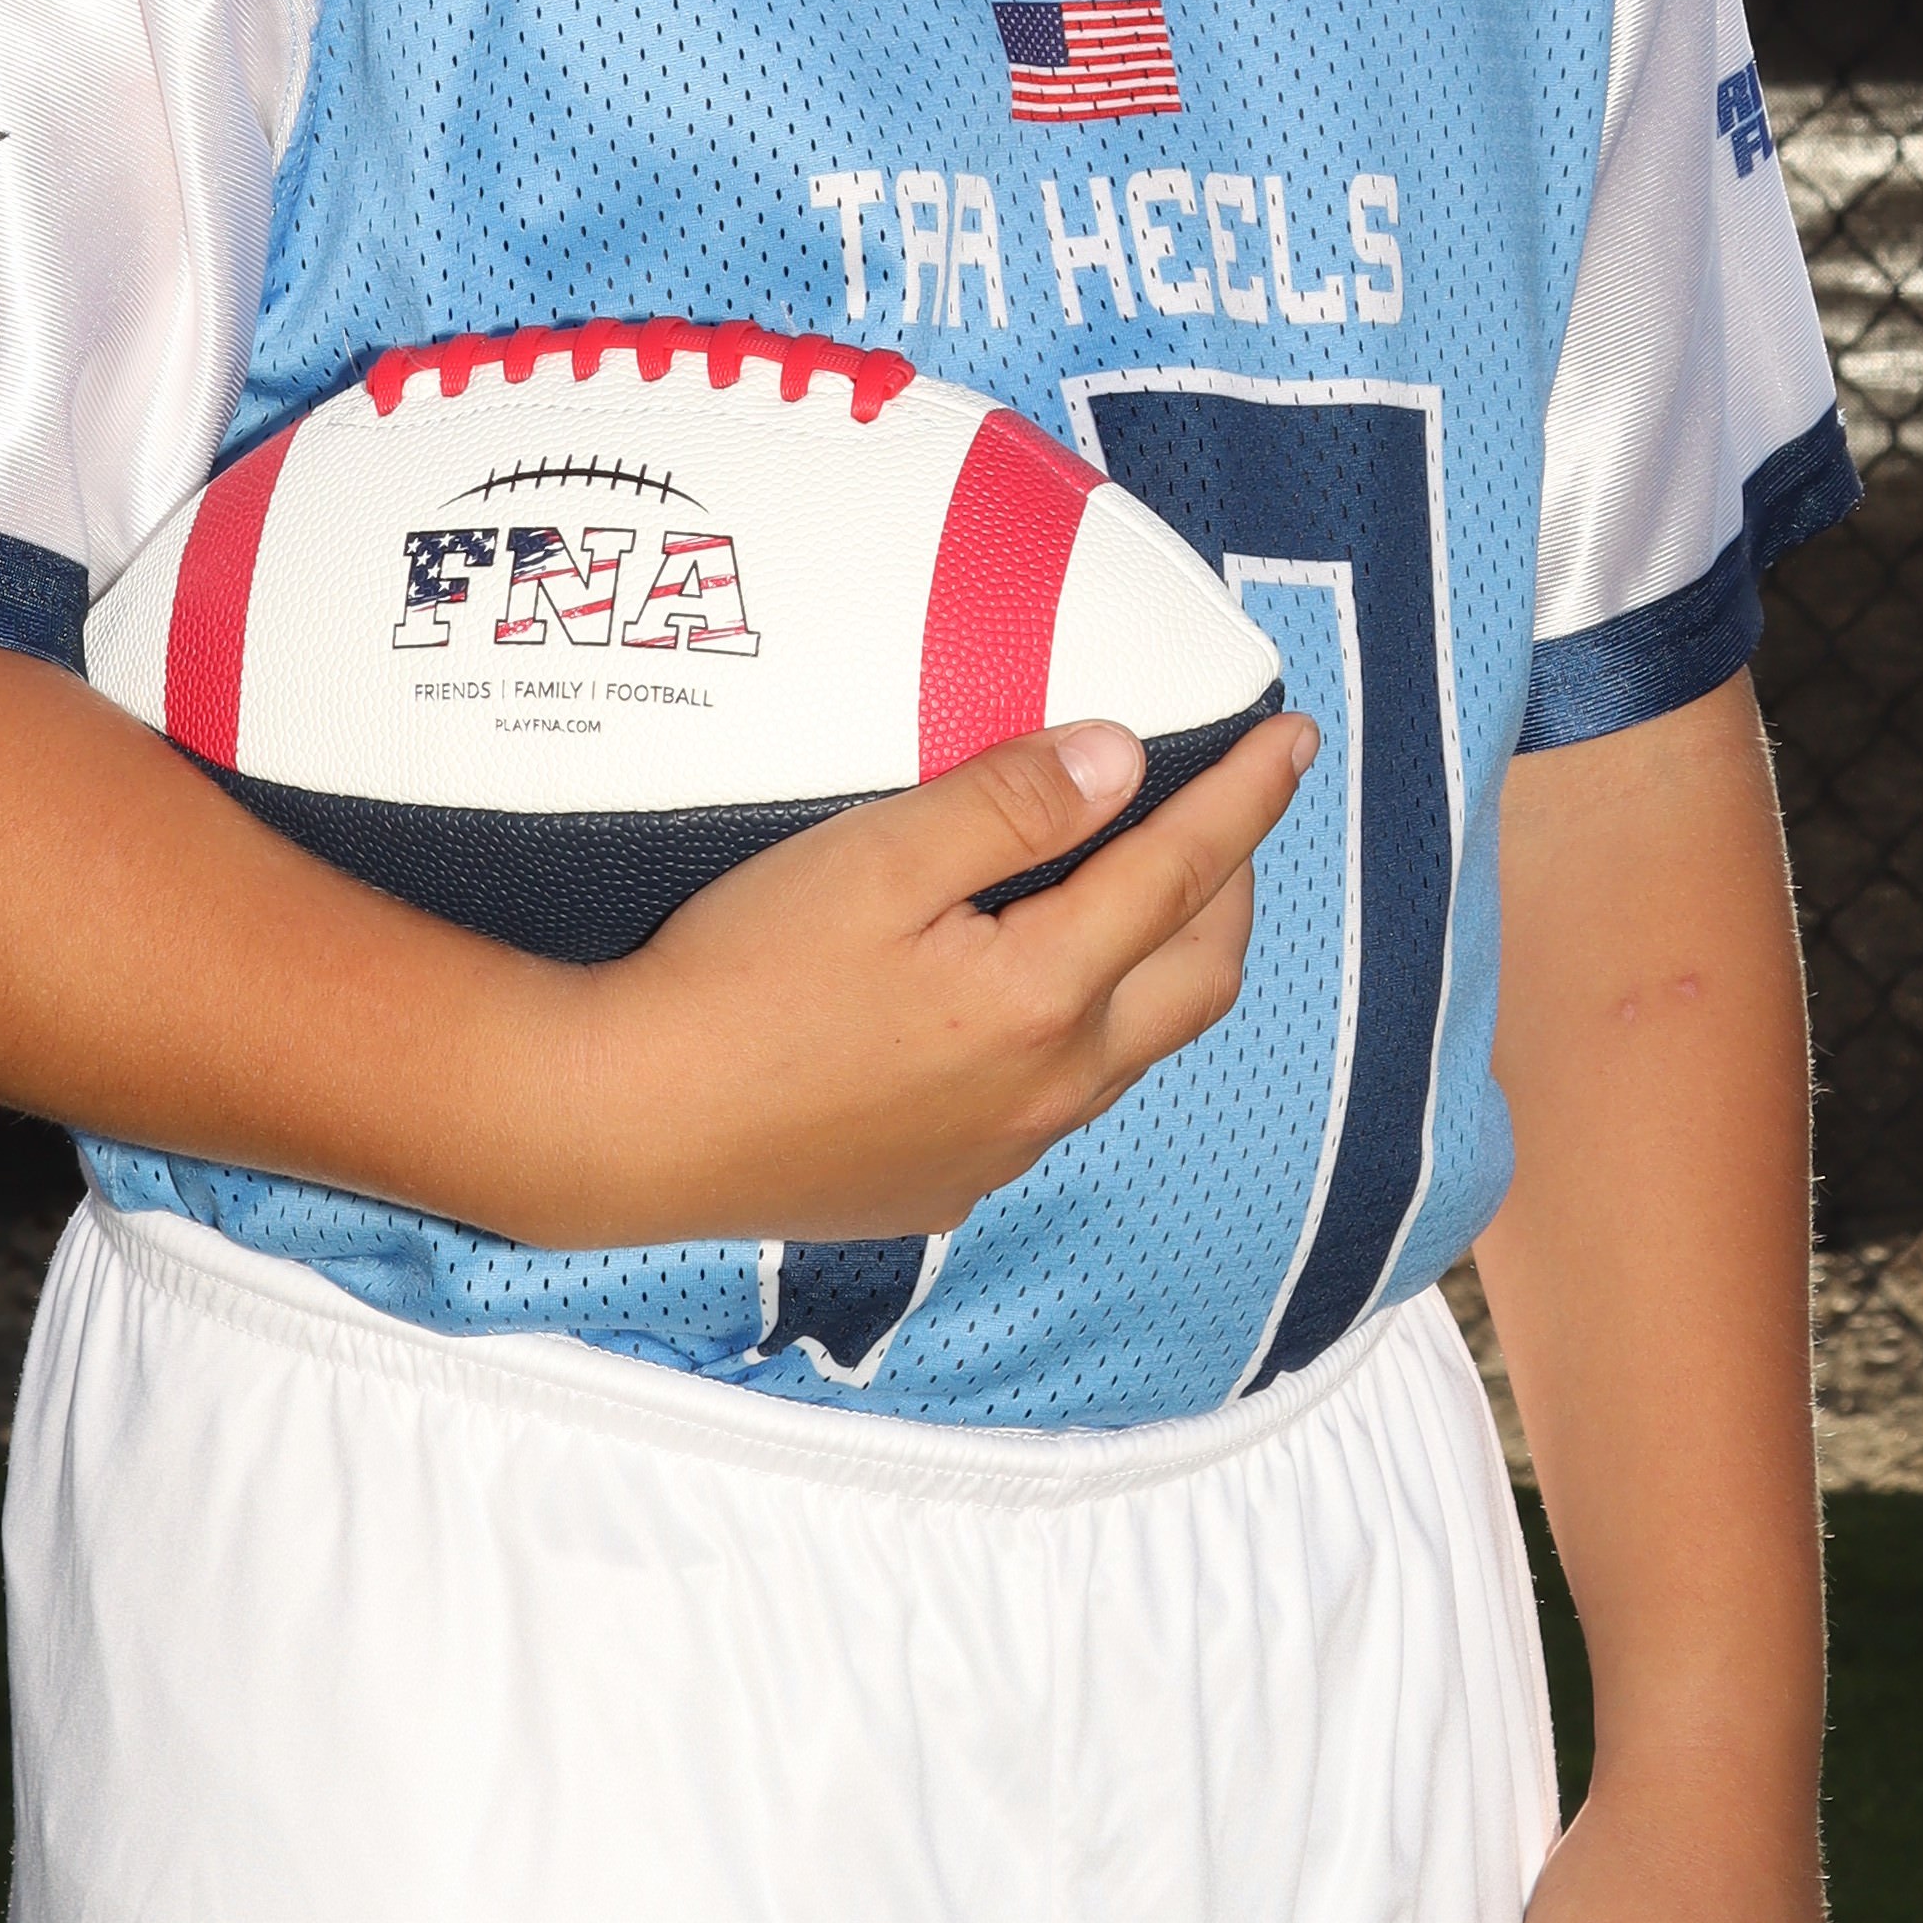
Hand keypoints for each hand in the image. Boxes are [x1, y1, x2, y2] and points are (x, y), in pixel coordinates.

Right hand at [525, 710, 1314, 1248]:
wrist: (629, 1125)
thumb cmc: (737, 980)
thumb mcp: (872, 858)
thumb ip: (1009, 804)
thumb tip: (1122, 761)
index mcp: (1044, 995)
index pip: (1182, 872)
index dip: (1247, 797)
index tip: (1293, 739)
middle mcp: (1050, 1086)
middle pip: (1198, 976)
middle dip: (1234, 885)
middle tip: (1230, 812)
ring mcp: (1003, 1148)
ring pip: (1137, 1047)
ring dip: (1169, 964)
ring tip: (1153, 896)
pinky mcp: (948, 1184)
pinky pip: (1064, 1101)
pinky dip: (1094, 1030)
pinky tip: (1040, 1000)